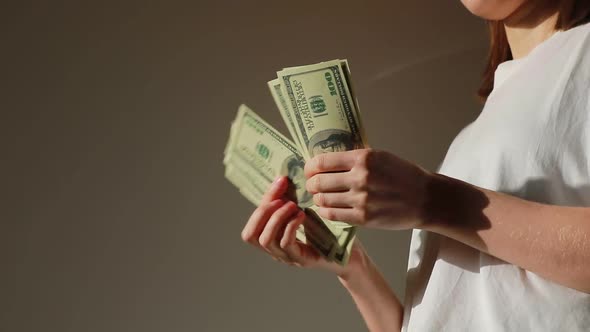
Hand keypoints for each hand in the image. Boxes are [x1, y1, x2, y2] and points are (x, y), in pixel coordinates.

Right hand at [241, 176, 369, 278]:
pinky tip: (302, 215)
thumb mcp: (306, 213)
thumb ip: (291, 202)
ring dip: (277, 217)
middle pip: (250, 235)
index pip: (251, 227)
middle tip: (283, 198)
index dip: (260, 203)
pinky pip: (286, 244)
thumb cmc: (329, 233)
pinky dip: (291, 225)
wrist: (352, 256)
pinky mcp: (303, 260)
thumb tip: (283, 177)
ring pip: (266, 240)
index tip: (280, 183)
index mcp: (273, 240)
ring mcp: (288, 258)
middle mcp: (276, 252)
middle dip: (263, 211)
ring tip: (294, 206)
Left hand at [304, 149, 431, 229]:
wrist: (425, 198)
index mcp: (363, 158)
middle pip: (319, 182)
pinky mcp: (364, 218)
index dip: (310, 167)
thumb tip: (326, 161)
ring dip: (317, 198)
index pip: (322, 162)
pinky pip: (334, 215)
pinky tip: (326, 209)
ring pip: (323, 200)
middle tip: (311, 184)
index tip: (308, 169)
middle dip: (311, 184)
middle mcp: (360, 178)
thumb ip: (354, 159)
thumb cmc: (402, 175)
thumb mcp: (380, 156)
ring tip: (319, 197)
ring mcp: (361, 200)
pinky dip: (325, 212)